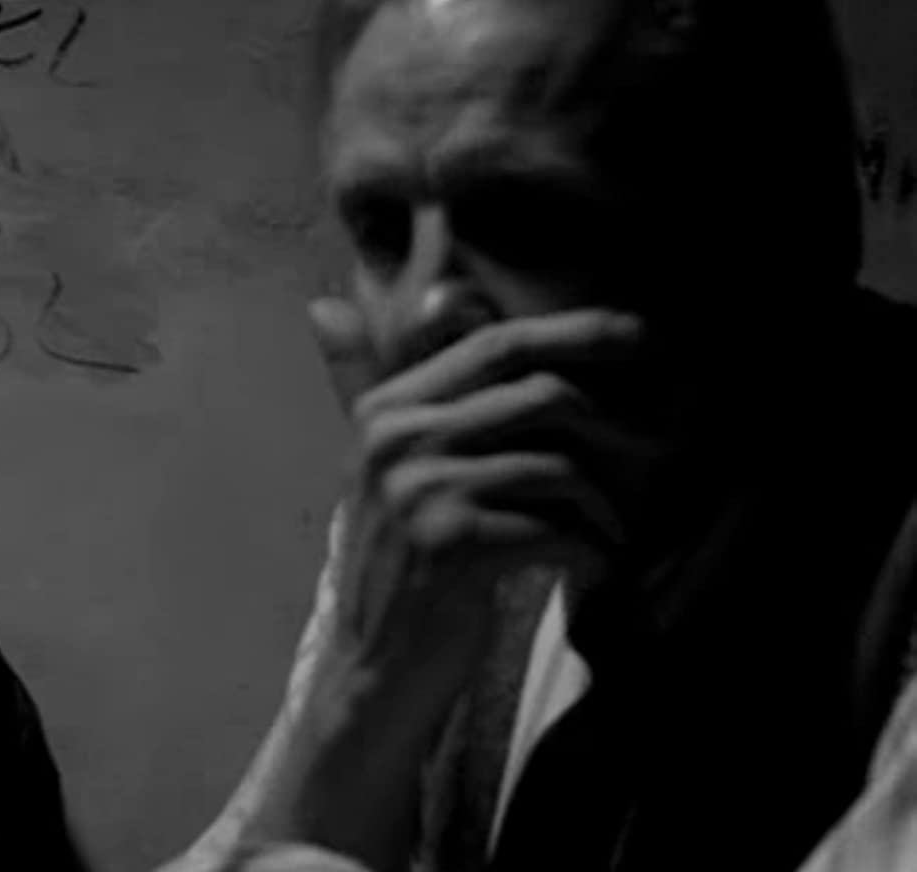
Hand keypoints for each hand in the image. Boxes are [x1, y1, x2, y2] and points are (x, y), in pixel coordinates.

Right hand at [309, 297, 659, 676]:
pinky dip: (591, 550)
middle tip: (646, 450)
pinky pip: (559, 527)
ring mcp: (423, 491)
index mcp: (383, 409)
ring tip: (605, 530)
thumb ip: (363, 383)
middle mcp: (396, 439)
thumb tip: (323, 305)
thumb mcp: (376, 467)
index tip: (634, 334)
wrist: (373, 665)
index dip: (572, 331)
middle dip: (607, 421)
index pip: (492, 343)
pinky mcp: (455, 544)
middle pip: (538, 393)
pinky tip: (591, 567)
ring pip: (558, 466)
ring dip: (601, 505)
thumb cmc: (394, 562)